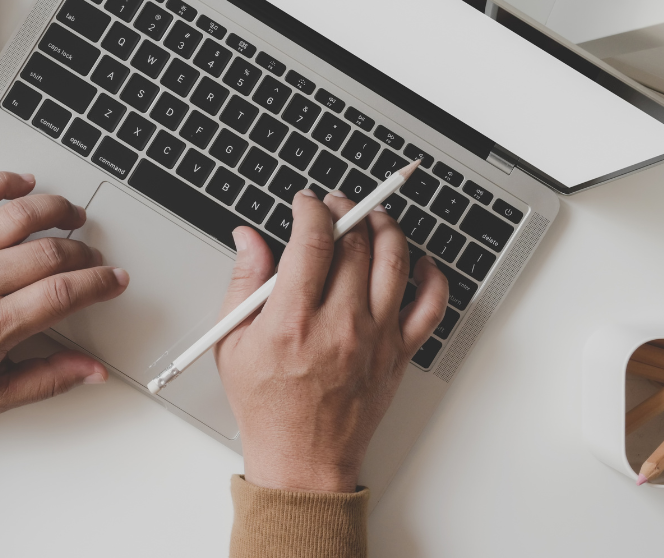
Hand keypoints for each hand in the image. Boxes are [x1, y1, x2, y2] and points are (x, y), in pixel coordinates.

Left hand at [0, 172, 128, 412]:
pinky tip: (24, 184)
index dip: (99, 284)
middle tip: (92, 260)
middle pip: (50, 252)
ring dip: (57, 209)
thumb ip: (48, 380)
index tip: (114, 280)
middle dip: (83, 253)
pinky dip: (4, 181)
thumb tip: (92, 371)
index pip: (63, 293)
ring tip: (72, 215)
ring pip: (20, 214)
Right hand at [215, 190, 447, 492]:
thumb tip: (248, 239)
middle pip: (356, 243)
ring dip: (385, 227)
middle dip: (346, 210)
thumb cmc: (267, 407)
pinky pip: (431, 305)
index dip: (311, 209)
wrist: (303, 461)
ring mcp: (376, 338)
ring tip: (372, 217)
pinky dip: (430, 275)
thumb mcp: (233, 344)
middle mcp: (340, 325)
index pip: (314, 240)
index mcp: (293, 321)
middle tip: (335, 205)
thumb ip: (243, 283)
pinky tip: (416, 261)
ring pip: (395, 261)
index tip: (305, 203)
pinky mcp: (399, 354)